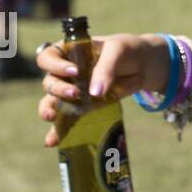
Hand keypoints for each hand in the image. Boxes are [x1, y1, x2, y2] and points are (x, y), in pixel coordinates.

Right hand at [35, 34, 165, 147]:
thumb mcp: (117, 51)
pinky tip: (53, 141)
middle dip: (58, 90)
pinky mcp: (82, 106)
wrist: (143, 65)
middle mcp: (65, 72)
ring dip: (49, 110)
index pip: (48, 57)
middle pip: (49, 82)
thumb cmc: (127, 50)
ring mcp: (72, 90)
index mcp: (69, 52)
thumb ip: (105, 69)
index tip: (74, 71)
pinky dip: (57, 131)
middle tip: (75, 93)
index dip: (55, 65)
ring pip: (52, 102)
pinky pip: (65, 119)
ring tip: (52, 117)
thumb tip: (95, 93)